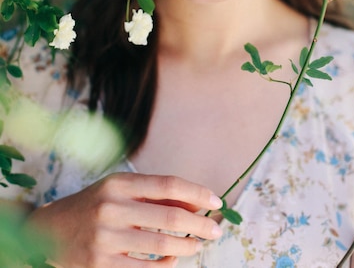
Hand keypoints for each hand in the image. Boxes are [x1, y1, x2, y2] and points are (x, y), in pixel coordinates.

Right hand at [27, 173, 223, 267]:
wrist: (49, 231)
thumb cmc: (93, 206)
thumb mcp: (119, 190)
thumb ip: (153, 194)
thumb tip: (194, 202)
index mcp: (118, 183)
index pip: (168, 184)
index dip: (196, 192)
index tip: (215, 201)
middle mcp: (112, 207)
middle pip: (170, 216)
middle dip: (200, 224)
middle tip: (216, 229)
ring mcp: (106, 238)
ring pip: (163, 244)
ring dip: (188, 246)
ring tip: (198, 245)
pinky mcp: (101, 265)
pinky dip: (167, 265)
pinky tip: (174, 261)